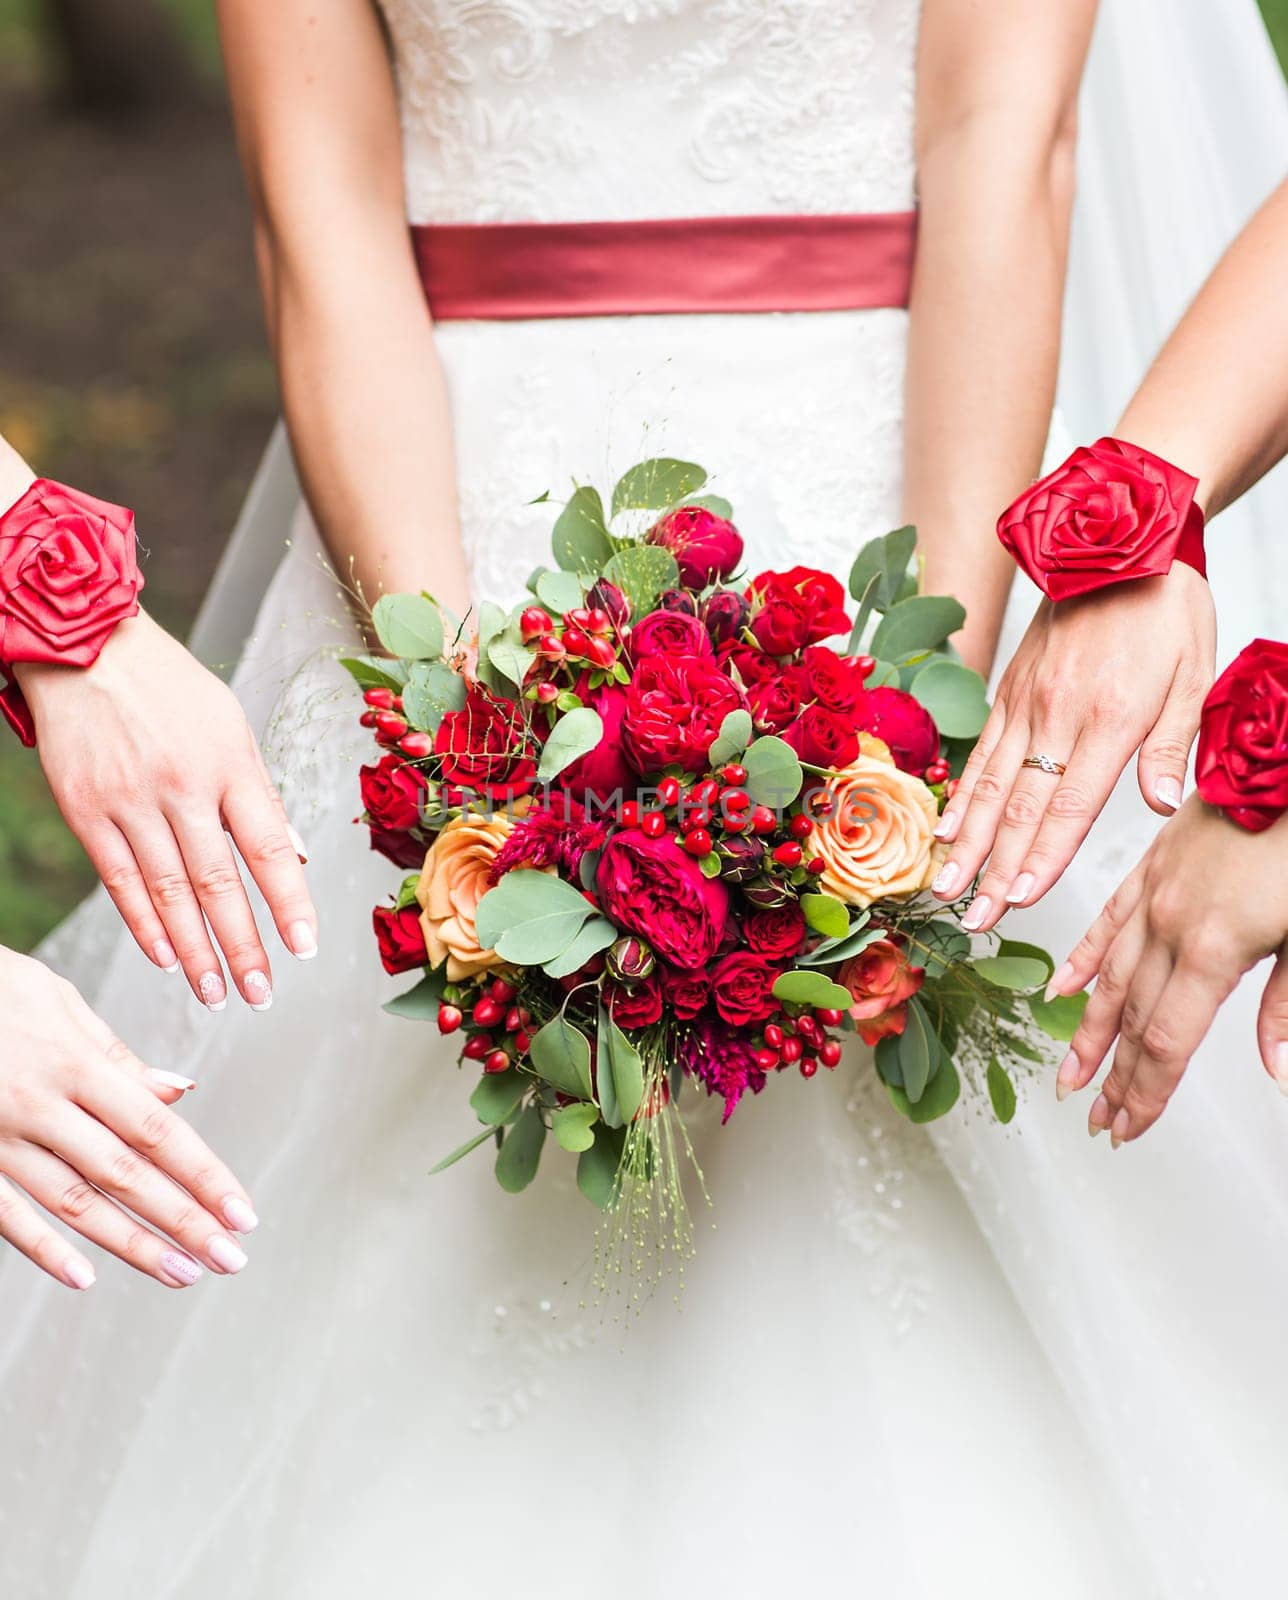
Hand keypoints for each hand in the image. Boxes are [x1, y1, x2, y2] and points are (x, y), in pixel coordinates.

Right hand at [0, 947, 257, 1288]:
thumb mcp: (59, 1001)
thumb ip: (118, 1056)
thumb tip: (180, 1090)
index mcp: (75, 1063)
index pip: (155, 1129)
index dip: (203, 1174)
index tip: (242, 1211)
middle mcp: (41, 1104)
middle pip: (124, 1174)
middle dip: (183, 1220)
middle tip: (231, 1258)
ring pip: (73, 1202)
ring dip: (131, 1244)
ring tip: (180, 1271)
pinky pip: (3, 1211)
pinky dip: (42, 1248)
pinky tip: (82, 1277)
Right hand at [15, 610, 317, 1010]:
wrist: (86, 648)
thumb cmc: (171, 689)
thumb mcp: (233, 727)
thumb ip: (263, 795)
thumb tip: (298, 856)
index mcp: (229, 765)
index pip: (268, 848)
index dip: (289, 903)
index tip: (305, 948)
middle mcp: (183, 788)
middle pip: (219, 882)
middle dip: (243, 946)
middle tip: (261, 994)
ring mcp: (131, 802)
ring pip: (169, 892)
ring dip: (196, 950)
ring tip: (216, 992)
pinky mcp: (87, 810)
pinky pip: (119, 881)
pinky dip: (143, 924)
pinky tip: (165, 957)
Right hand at [929, 566, 1214, 930]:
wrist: (1120, 534)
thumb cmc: (1166, 606)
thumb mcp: (1194, 673)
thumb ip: (1171, 744)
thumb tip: (1159, 805)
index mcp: (1111, 717)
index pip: (1070, 806)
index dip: (1042, 857)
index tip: (1019, 900)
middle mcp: (1059, 713)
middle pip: (1020, 808)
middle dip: (994, 869)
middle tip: (971, 918)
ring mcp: (1027, 700)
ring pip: (990, 785)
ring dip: (966, 843)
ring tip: (945, 886)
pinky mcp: (1011, 687)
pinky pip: (982, 750)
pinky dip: (961, 794)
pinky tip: (946, 828)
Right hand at [1049, 798, 1287, 1144]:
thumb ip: (1287, 1005)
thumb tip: (1275, 1071)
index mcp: (1214, 946)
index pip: (1165, 1039)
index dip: (1144, 1092)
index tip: (1126, 1128)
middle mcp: (1170, 922)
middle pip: (1131, 1017)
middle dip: (1112, 1075)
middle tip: (1096, 1118)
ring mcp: (1155, 891)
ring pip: (1110, 975)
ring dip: (1089, 1029)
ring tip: (1070, 1071)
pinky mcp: (1154, 864)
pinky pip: (1108, 919)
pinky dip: (1084, 957)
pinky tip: (1064, 987)